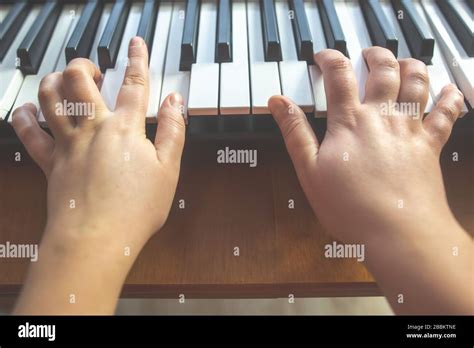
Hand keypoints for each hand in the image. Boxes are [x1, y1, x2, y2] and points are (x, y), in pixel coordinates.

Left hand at [12, 37, 184, 313]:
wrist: (96, 237)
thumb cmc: (135, 208)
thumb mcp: (169, 169)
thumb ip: (173, 130)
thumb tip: (176, 101)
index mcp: (125, 128)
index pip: (134, 83)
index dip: (137, 59)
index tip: (136, 43)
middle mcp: (92, 128)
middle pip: (78, 79)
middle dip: (84, 65)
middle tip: (93, 69)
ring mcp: (67, 144)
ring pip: (49, 97)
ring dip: (54, 80)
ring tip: (64, 81)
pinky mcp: (49, 162)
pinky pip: (28, 133)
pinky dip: (24, 116)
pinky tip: (28, 110)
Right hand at [269, 47, 464, 242]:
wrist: (398, 232)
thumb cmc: (351, 207)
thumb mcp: (309, 171)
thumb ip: (294, 132)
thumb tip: (278, 102)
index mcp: (350, 122)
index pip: (339, 75)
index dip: (329, 58)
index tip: (323, 56)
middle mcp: (383, 117)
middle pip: (383, 69)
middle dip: (375, 55)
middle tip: (368, 53)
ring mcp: (410, 129)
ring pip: (417, 81)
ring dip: (410, 65)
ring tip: (403, 62)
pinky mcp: (431, 145)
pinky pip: (446, 113)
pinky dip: (449, 97)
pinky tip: (447, 90)